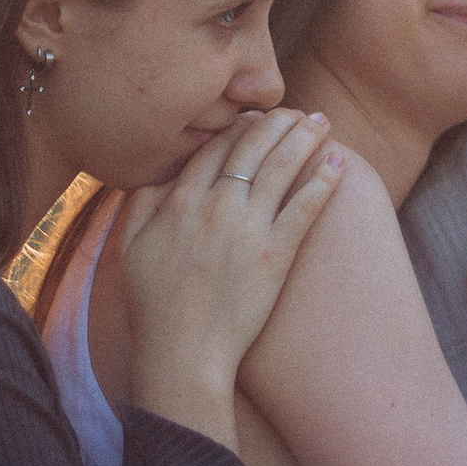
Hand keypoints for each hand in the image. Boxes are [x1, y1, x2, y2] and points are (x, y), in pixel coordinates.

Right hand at [119, 108, 343, 443]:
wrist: (184, 354)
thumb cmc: (153, 306)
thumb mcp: (128, 249)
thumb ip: (139, 203)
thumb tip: (153, 171)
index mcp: (180, 202)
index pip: (215, 147)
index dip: (239, 126)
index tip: (255, 117)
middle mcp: (216, 207)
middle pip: (253, 147)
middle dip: (278, 122)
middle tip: (297, 111)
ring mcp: (249, 228)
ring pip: (283, 166)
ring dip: (306, 137)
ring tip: (323, 123)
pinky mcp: (277, 253)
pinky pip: (305, 205)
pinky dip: (324, 179)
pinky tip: (338, 161)